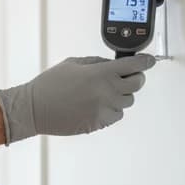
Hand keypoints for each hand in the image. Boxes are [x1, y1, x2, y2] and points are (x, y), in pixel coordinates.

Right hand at [0, 54, 155, 142]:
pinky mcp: (100, 123)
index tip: (149, 61)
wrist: (35, 109)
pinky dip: (112, 109)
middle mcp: (107, 92)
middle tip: (126, 76)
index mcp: (101, 73)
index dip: (146, 62)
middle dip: (135, 78)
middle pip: (137, 84)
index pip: (135, 66)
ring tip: (103, 92)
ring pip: (127, 101)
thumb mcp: (73, 63)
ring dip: (121, 95)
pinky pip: (116, 115)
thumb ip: (97, 62)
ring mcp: (104, 109)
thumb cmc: (50, 84)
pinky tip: (97, 104)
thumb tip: (113, 64)